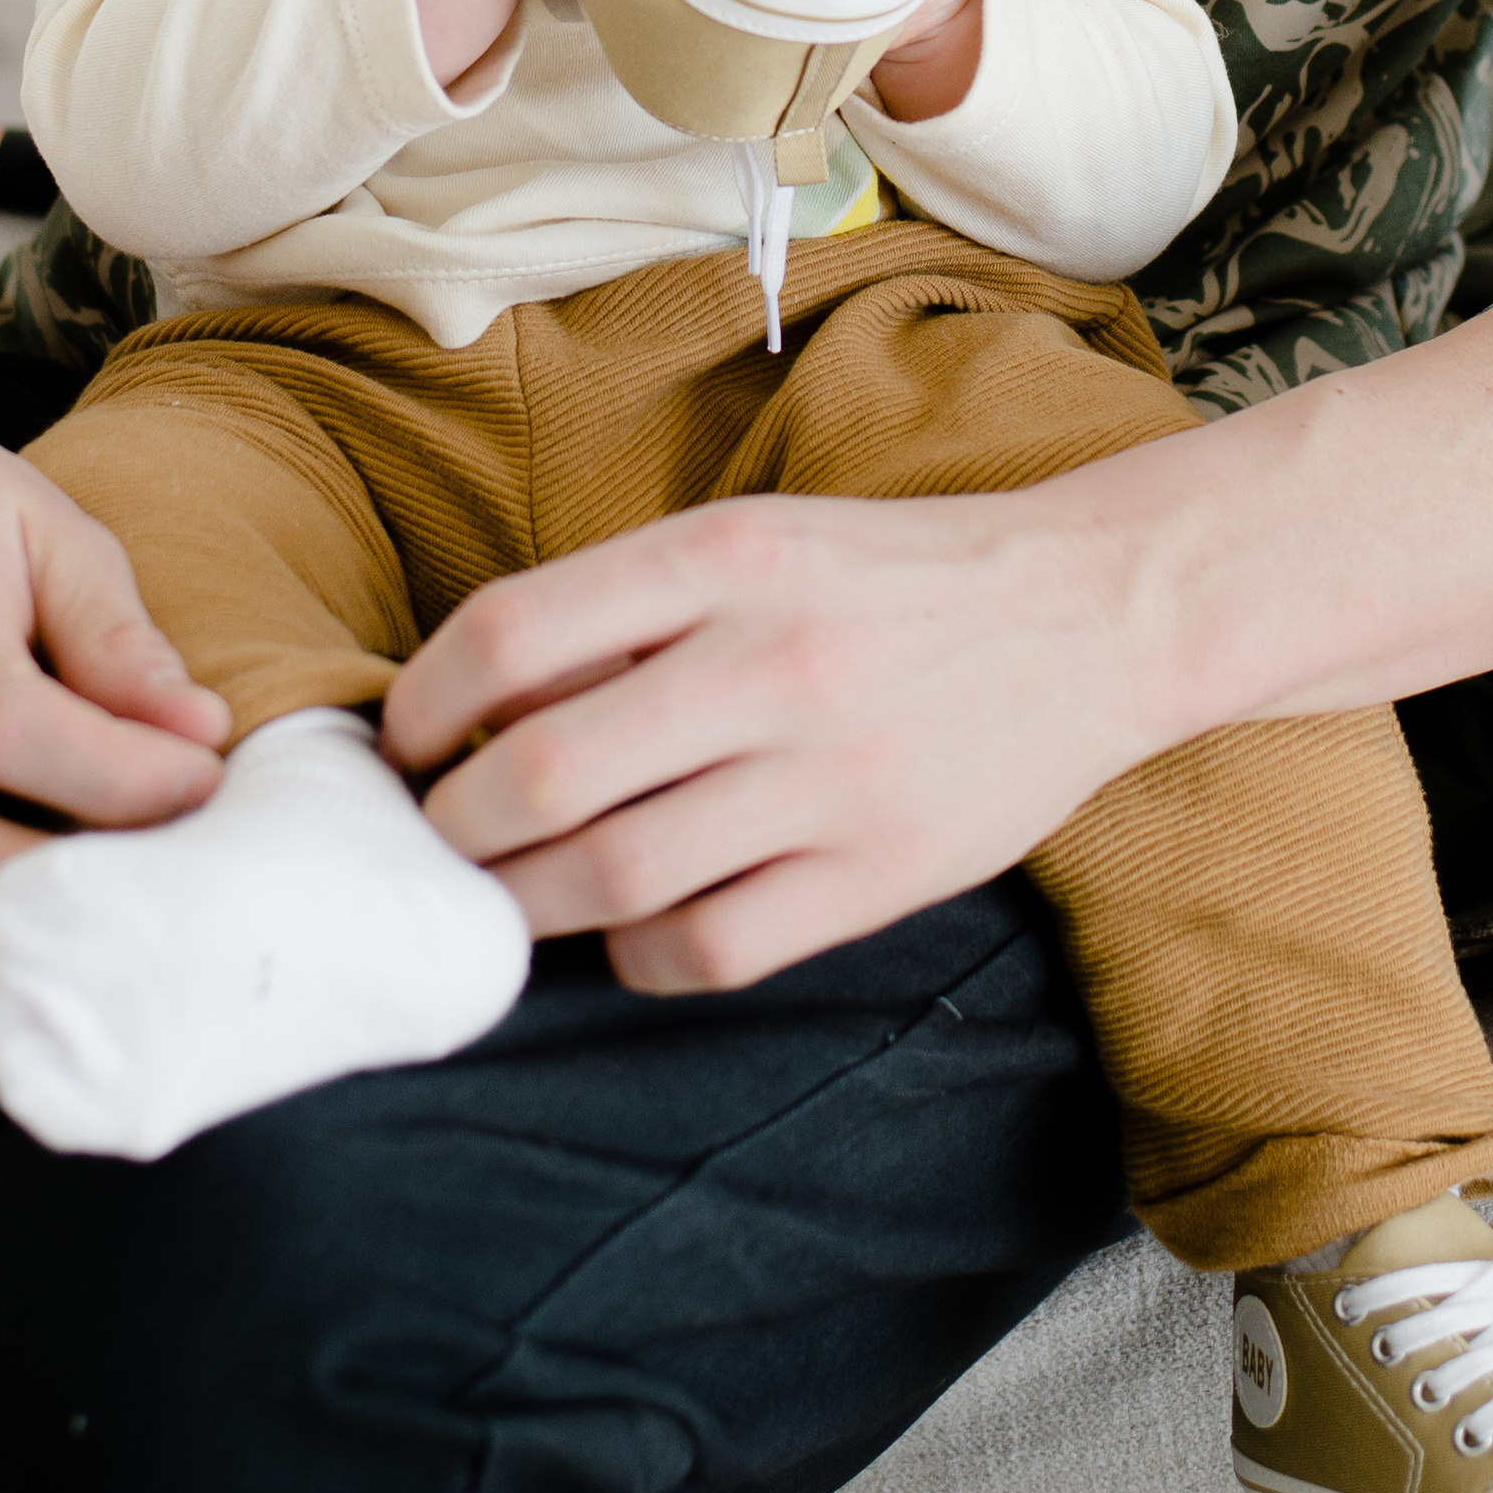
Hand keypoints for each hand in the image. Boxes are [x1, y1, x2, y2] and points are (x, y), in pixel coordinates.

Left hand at [380, 473, 1166, 991]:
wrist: (1088, 618)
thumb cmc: (888, 579)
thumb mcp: (757, 538)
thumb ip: (626, 609)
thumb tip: (474, 701)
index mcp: (728, 555)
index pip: (512, 634)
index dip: (422, 702)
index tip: (404, 738)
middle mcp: (774, 661)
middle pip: (544, 774)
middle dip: (454, 825)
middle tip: (436, 837)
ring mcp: (832, 777)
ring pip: (614, 876)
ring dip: (527, 900)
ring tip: (507, 891)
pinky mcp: (882, 873)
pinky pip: (709, 949)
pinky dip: (636, 954)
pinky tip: (627, 928)